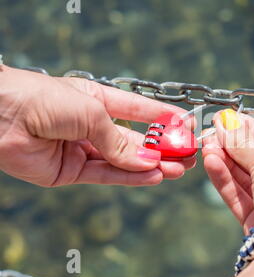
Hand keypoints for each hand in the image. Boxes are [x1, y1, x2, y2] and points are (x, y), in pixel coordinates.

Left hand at [0, 65, 195, 186]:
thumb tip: (149, 160)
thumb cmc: (42, 98)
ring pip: (124, 161)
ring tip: (178, 169)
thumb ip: (120, 140)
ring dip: (152, 166)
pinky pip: (107, 175)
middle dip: (162, 148)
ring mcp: (82, 149)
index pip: (140, 111)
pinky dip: (131, 177)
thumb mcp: (91, 113)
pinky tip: (154, 175)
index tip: (187, 127)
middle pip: (136, 140)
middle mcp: (92, 126)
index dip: (164, 119)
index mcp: (98, 101)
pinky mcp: (71, 171)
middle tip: (188, 156)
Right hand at [202, 109, 253, 233]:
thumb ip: (244, 142)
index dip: (251, 128)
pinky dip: (224, 179)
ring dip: (225, 160)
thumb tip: (224, 122)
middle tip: (212, 131)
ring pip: (245, 178)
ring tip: (207, 145)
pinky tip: (211, 162)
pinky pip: (239, 195)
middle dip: (233, 145)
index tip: (229, 118)